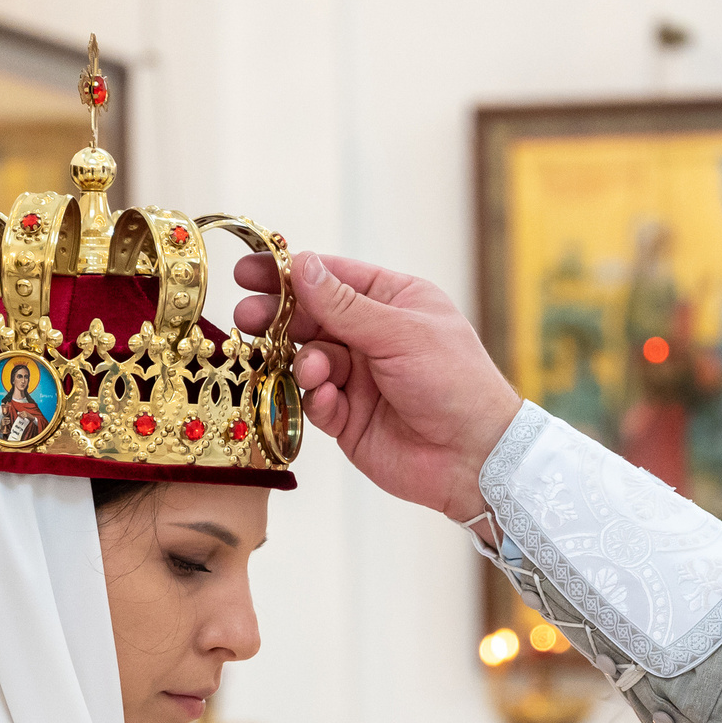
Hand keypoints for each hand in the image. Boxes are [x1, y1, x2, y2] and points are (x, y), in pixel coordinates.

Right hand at [233, 252, 521, 522]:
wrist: (474, 457)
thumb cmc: (455, 382)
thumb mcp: (400, 333)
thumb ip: (344, 304)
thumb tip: (303, 265)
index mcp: (393, 301)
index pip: (331, 278)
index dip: (289, 273)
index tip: (247, 271)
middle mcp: (373, 336)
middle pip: (310, 318)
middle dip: (279, 318)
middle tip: (248, 318)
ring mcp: (359, 378)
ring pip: (308, 360)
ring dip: (304, 363)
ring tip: (315, 372)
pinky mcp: (348, 418)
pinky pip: (315, 401)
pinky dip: (315, 399)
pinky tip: (329, 401)